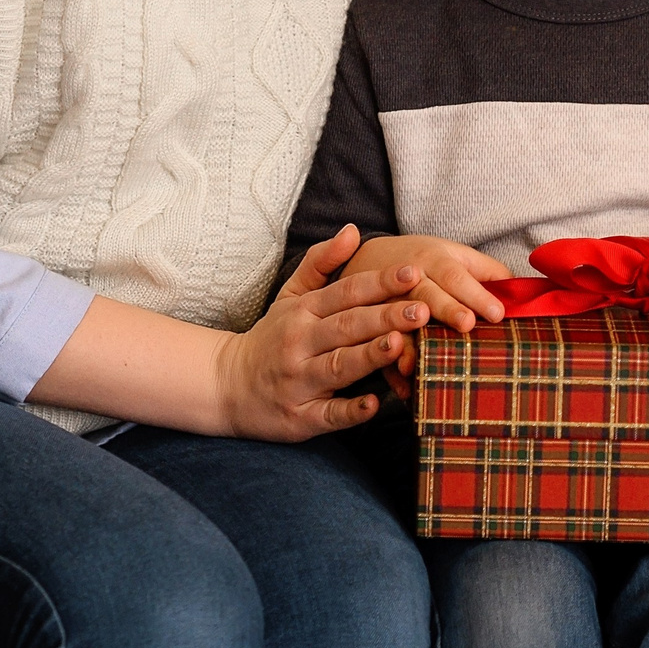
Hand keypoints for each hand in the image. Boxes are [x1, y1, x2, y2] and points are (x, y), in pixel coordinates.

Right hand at [214, 226, 432, 440]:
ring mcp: (299, 381)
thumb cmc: (272, 337)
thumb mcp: (290, 296)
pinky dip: (349, 410)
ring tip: (398, 344)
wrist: (227, 385)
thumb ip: (321, 263)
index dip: (379, 282)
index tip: (413, 272)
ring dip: (369, 356)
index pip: (346, 292)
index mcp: (303, 312)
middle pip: (347, 326)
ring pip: (339, 367)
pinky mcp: (300, 417)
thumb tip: (354, 230)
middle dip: (385, 317)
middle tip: (422, 309)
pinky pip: (327, 414)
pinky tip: (373, 404)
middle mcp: (300, 343)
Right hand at [341, 234, 508, 387]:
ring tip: (419, 361)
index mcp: (434, 261)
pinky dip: (391, 367)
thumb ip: (488, 271)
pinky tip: (404, 385)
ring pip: (398, 321)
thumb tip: (521, 292)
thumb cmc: (424, 260)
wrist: (370, 259)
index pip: (458, 277)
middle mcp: (410, 281)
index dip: (477, 294)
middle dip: (446, 309)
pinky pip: (380, 346)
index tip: (497, 313)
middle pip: (429, 295)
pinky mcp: (373, 325)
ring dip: (410, 340)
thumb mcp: (455, 255)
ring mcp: (388, 303)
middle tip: (467, 325)